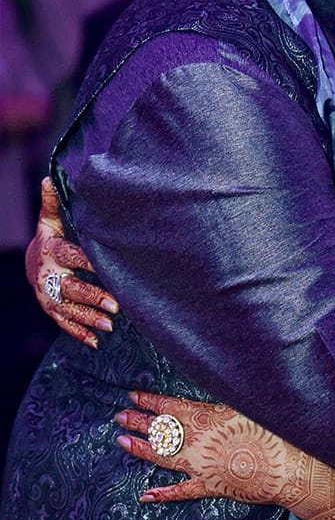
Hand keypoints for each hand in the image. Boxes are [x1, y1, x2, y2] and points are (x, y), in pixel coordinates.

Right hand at [27, 177, 118, 347]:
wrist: (32, 261)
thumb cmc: (51, 236)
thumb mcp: (50, 219)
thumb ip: (54, 202)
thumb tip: (49, 177)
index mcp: (50, 252)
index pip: (69, 256)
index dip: (85, 262)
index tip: (104, 266)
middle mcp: (47, 278)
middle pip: (70, 289)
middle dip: (92, 297)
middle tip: (116, 305)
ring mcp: (49, 297)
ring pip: (68, 311)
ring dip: (89, 319)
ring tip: (111, 325)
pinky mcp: (52, 311)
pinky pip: (64, 324)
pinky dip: (79, 333)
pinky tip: (96, 342)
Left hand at [116, 391, 300, 503]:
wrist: (284, 467)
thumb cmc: (271, 431)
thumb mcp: (246, 404)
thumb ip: (222, 398)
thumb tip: (212, 380)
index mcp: (206, 419)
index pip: (170, 408)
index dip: (151, 402)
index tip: (134, 396)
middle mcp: (197, 442)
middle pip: (161, 431)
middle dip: (139, 422)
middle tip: (120, 416)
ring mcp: (200, 467)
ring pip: (163, 458)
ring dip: (142, 449)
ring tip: (122, 442)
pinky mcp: (209, 486)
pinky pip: (181, 491)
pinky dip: (163, 494)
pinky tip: (146, 496)